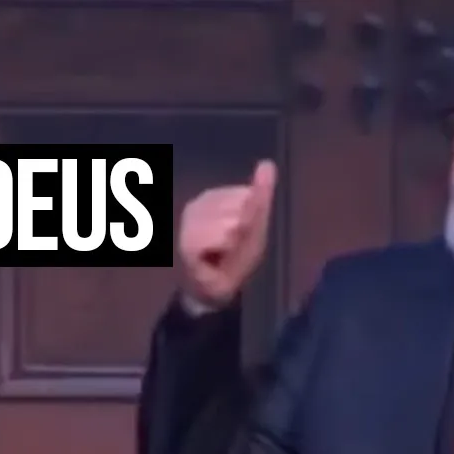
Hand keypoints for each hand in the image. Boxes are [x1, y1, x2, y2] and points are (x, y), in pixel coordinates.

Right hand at [177, 160, 276, 308]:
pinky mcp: (186, 241)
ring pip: (228, 224)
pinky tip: (213, 257)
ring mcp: (189, 223)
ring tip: (222, 252)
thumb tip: (268, 163)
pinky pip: (217, 239)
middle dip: (241, 231)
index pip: (246, 195)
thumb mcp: (255, 226)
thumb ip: (260, 196)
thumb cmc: (234, 257)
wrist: (215, 290)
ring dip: (232, 243)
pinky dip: (222, 250)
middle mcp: (198, 204)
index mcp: (215, 196)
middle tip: (231, 246)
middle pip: (238, 209)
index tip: (241, 235)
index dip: (251, 219)